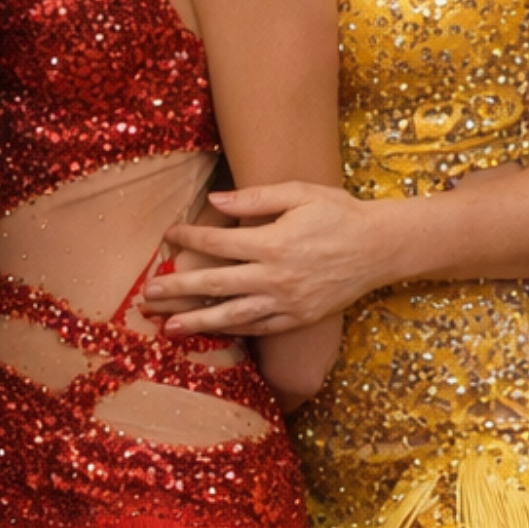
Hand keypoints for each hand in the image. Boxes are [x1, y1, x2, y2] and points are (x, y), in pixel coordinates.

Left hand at [142, 181, 396, 336]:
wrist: (380, 248)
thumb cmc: (339, 213)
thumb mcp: (300, 193)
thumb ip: (255, 197)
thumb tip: (215, 200)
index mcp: (273, 242)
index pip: (219, 242)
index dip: (190, 238)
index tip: (168, 236)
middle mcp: (275, 277)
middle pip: (215, 285)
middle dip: (178, 290)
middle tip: (148, 297)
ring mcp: (286, 303)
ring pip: (232, 316)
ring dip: (197, 323)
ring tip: (168, 329)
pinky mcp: (298, 319)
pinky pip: (259, 329)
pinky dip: (233, 333)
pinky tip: (212, 334)